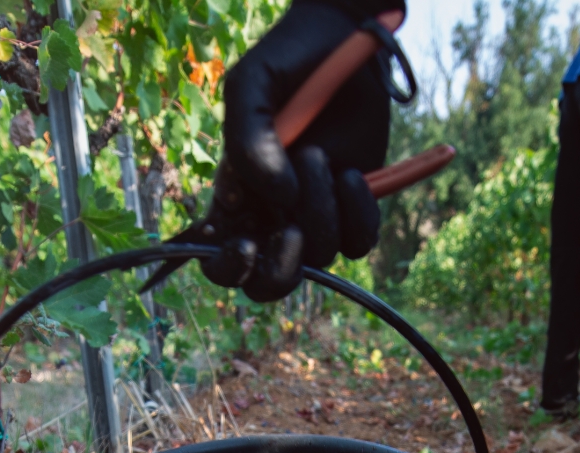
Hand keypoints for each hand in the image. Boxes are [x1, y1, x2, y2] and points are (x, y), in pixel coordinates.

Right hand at [200, 0, 401, 300]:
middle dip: (280, 269)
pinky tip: (352, 173)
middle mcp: (273, 217)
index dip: (228, 269)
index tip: (247, 244)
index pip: (220, 263)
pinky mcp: (355, 210)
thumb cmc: (287, 62)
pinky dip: (359, 212)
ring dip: (320, 210)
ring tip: (320, 154)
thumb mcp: (251, 88)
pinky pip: (360, 242)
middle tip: (291, 230)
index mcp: (236, 199)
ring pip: (319, 256)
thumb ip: (247, 142)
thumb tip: (278, 200)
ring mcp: (316, 216)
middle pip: (270, 284)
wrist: (343, 41)